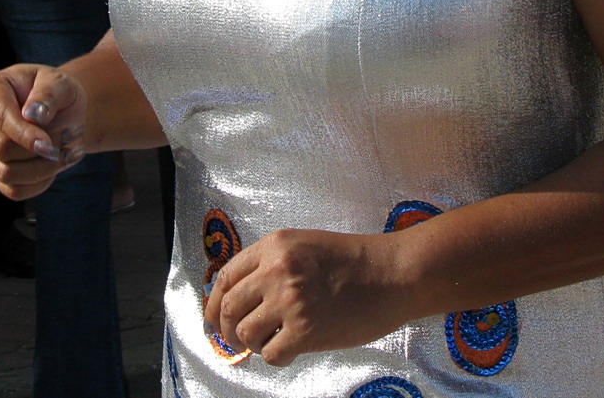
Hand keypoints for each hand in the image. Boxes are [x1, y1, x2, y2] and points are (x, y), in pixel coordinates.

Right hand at [0, 64, 87, 199]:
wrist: (62, 110)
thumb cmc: (57, 91)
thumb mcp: (59, 81)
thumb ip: (48, 93)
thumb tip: (33, 115)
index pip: (0, 117)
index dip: (25, 134)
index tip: (49, 144)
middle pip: (0, 148)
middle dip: (39, 150)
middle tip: (73, 136)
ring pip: (7, 174)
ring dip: (45, 167)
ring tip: (72, 150)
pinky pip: (15, 190)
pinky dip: (42, 181)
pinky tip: (60, 163)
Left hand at [204, 228, 409, 366]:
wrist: (391, 273)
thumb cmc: (354, 261)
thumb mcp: (305, 246)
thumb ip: (273, 265)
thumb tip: (240, 300)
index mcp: (275, 245)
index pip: (226, 277)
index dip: (212, 303)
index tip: (212, 319)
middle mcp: (276, 270)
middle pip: (228, 308)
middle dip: (225, 330)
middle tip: (235, 341)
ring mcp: (290, 300)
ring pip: (245, 334)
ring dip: (254, 345)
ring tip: (272, 341)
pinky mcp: (305, 330)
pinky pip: (271, 355)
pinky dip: (277, 358)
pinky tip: (292, 349)